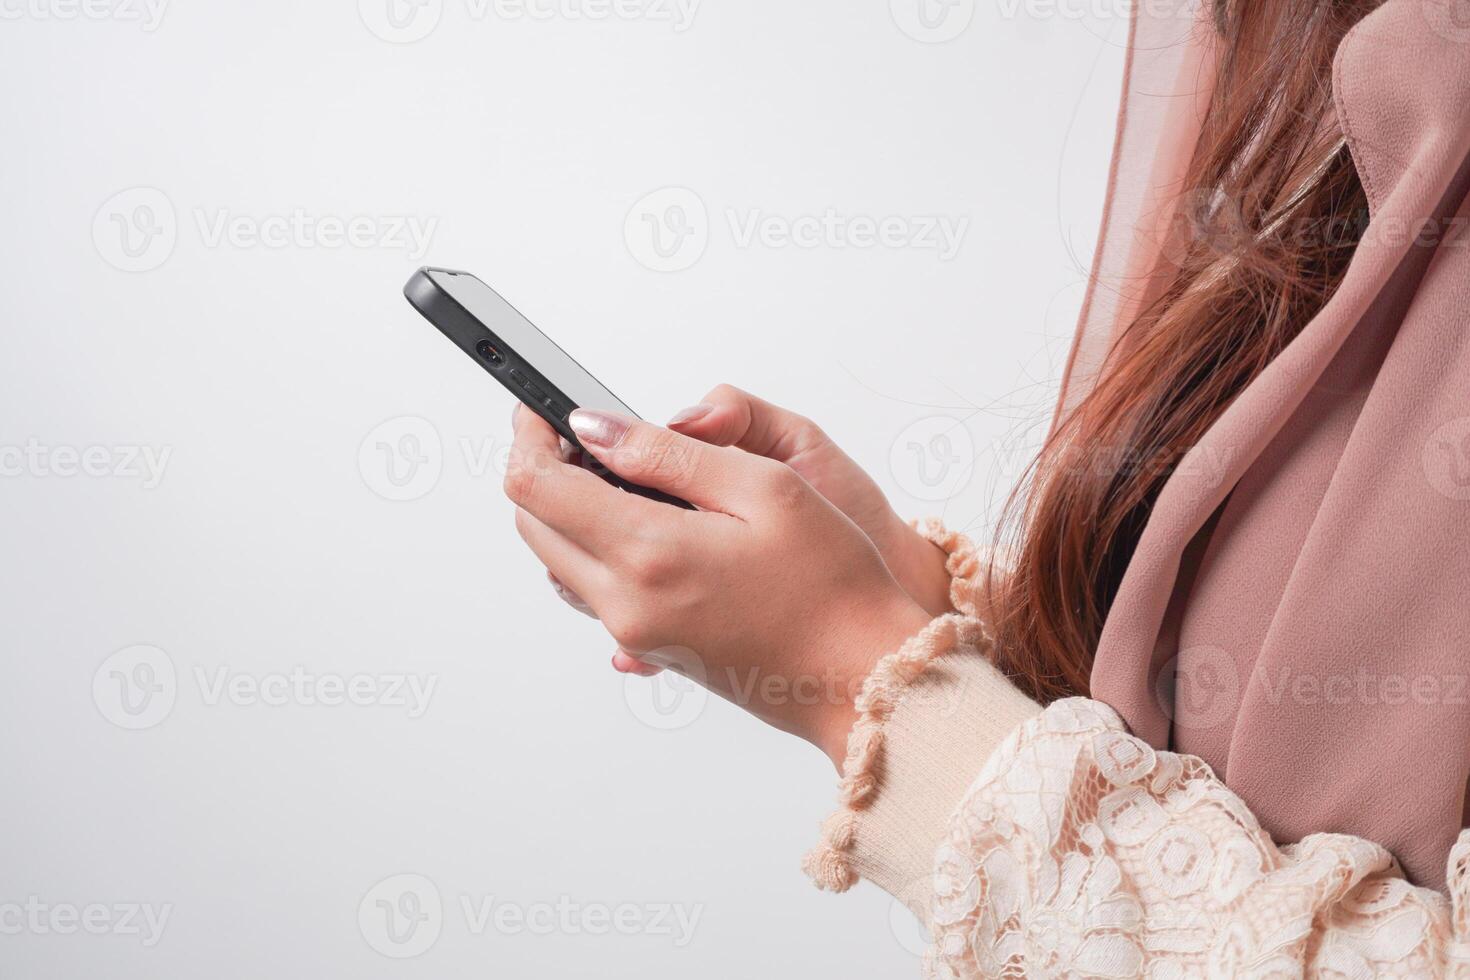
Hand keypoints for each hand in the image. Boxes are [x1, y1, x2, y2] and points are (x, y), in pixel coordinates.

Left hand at [504, 406, 931, 765]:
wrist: (862, 678)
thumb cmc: (833, 585)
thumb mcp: (764, 488)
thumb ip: (668, 454)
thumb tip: (598, 429)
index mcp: (647, 553)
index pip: (536, 486)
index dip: (530, 435)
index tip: (543, 408)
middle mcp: (625, 603)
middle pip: (535, 525)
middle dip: (545, 469)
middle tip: (587, 433)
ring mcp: (634, 634)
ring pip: (560, 561)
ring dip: (570, 512)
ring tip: (625, 475)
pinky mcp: (650, 650)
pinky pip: (595, 592)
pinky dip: (599, 549)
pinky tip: (653, 526)